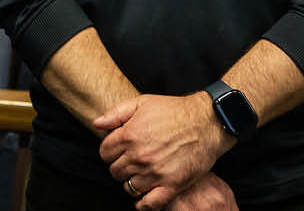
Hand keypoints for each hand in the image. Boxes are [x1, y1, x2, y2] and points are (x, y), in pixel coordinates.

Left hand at [94, 94, 231, 210]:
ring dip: (131, 182)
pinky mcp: (172, 185)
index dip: (109, 152)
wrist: (206, 122)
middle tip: (130, 161)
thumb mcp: (142, 103)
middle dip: (119, 166)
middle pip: (115, 171)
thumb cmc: (174, 111)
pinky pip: (150, 203)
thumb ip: (115, 114)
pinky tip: (144, 198)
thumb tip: (97, 124)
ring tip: (140, 174)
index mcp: (129, 135)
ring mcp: (155, 172)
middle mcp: (139, 156)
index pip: (104, 153)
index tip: (118, 150)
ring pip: (129, 187)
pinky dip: (144, 204)